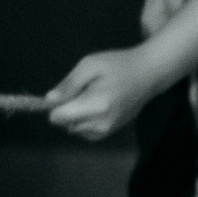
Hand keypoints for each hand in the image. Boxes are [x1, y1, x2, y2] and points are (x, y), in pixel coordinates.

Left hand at [48, 48, 167, 141]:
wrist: (149, 74)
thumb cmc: (118, 64)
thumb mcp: (89, 65)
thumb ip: (68, 84)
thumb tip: (48, 100)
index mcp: (95, 105)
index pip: (57, 117)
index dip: (55, 104)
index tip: (66, 90)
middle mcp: (101, 123)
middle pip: (64, 123)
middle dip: (67, 108)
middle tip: (84, 89)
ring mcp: (107, 130)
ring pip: (73, 128)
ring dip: (75, 115)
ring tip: (93, 95)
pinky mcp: (110, 132)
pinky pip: (84, 131)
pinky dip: (85, 120)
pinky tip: (97, 104)